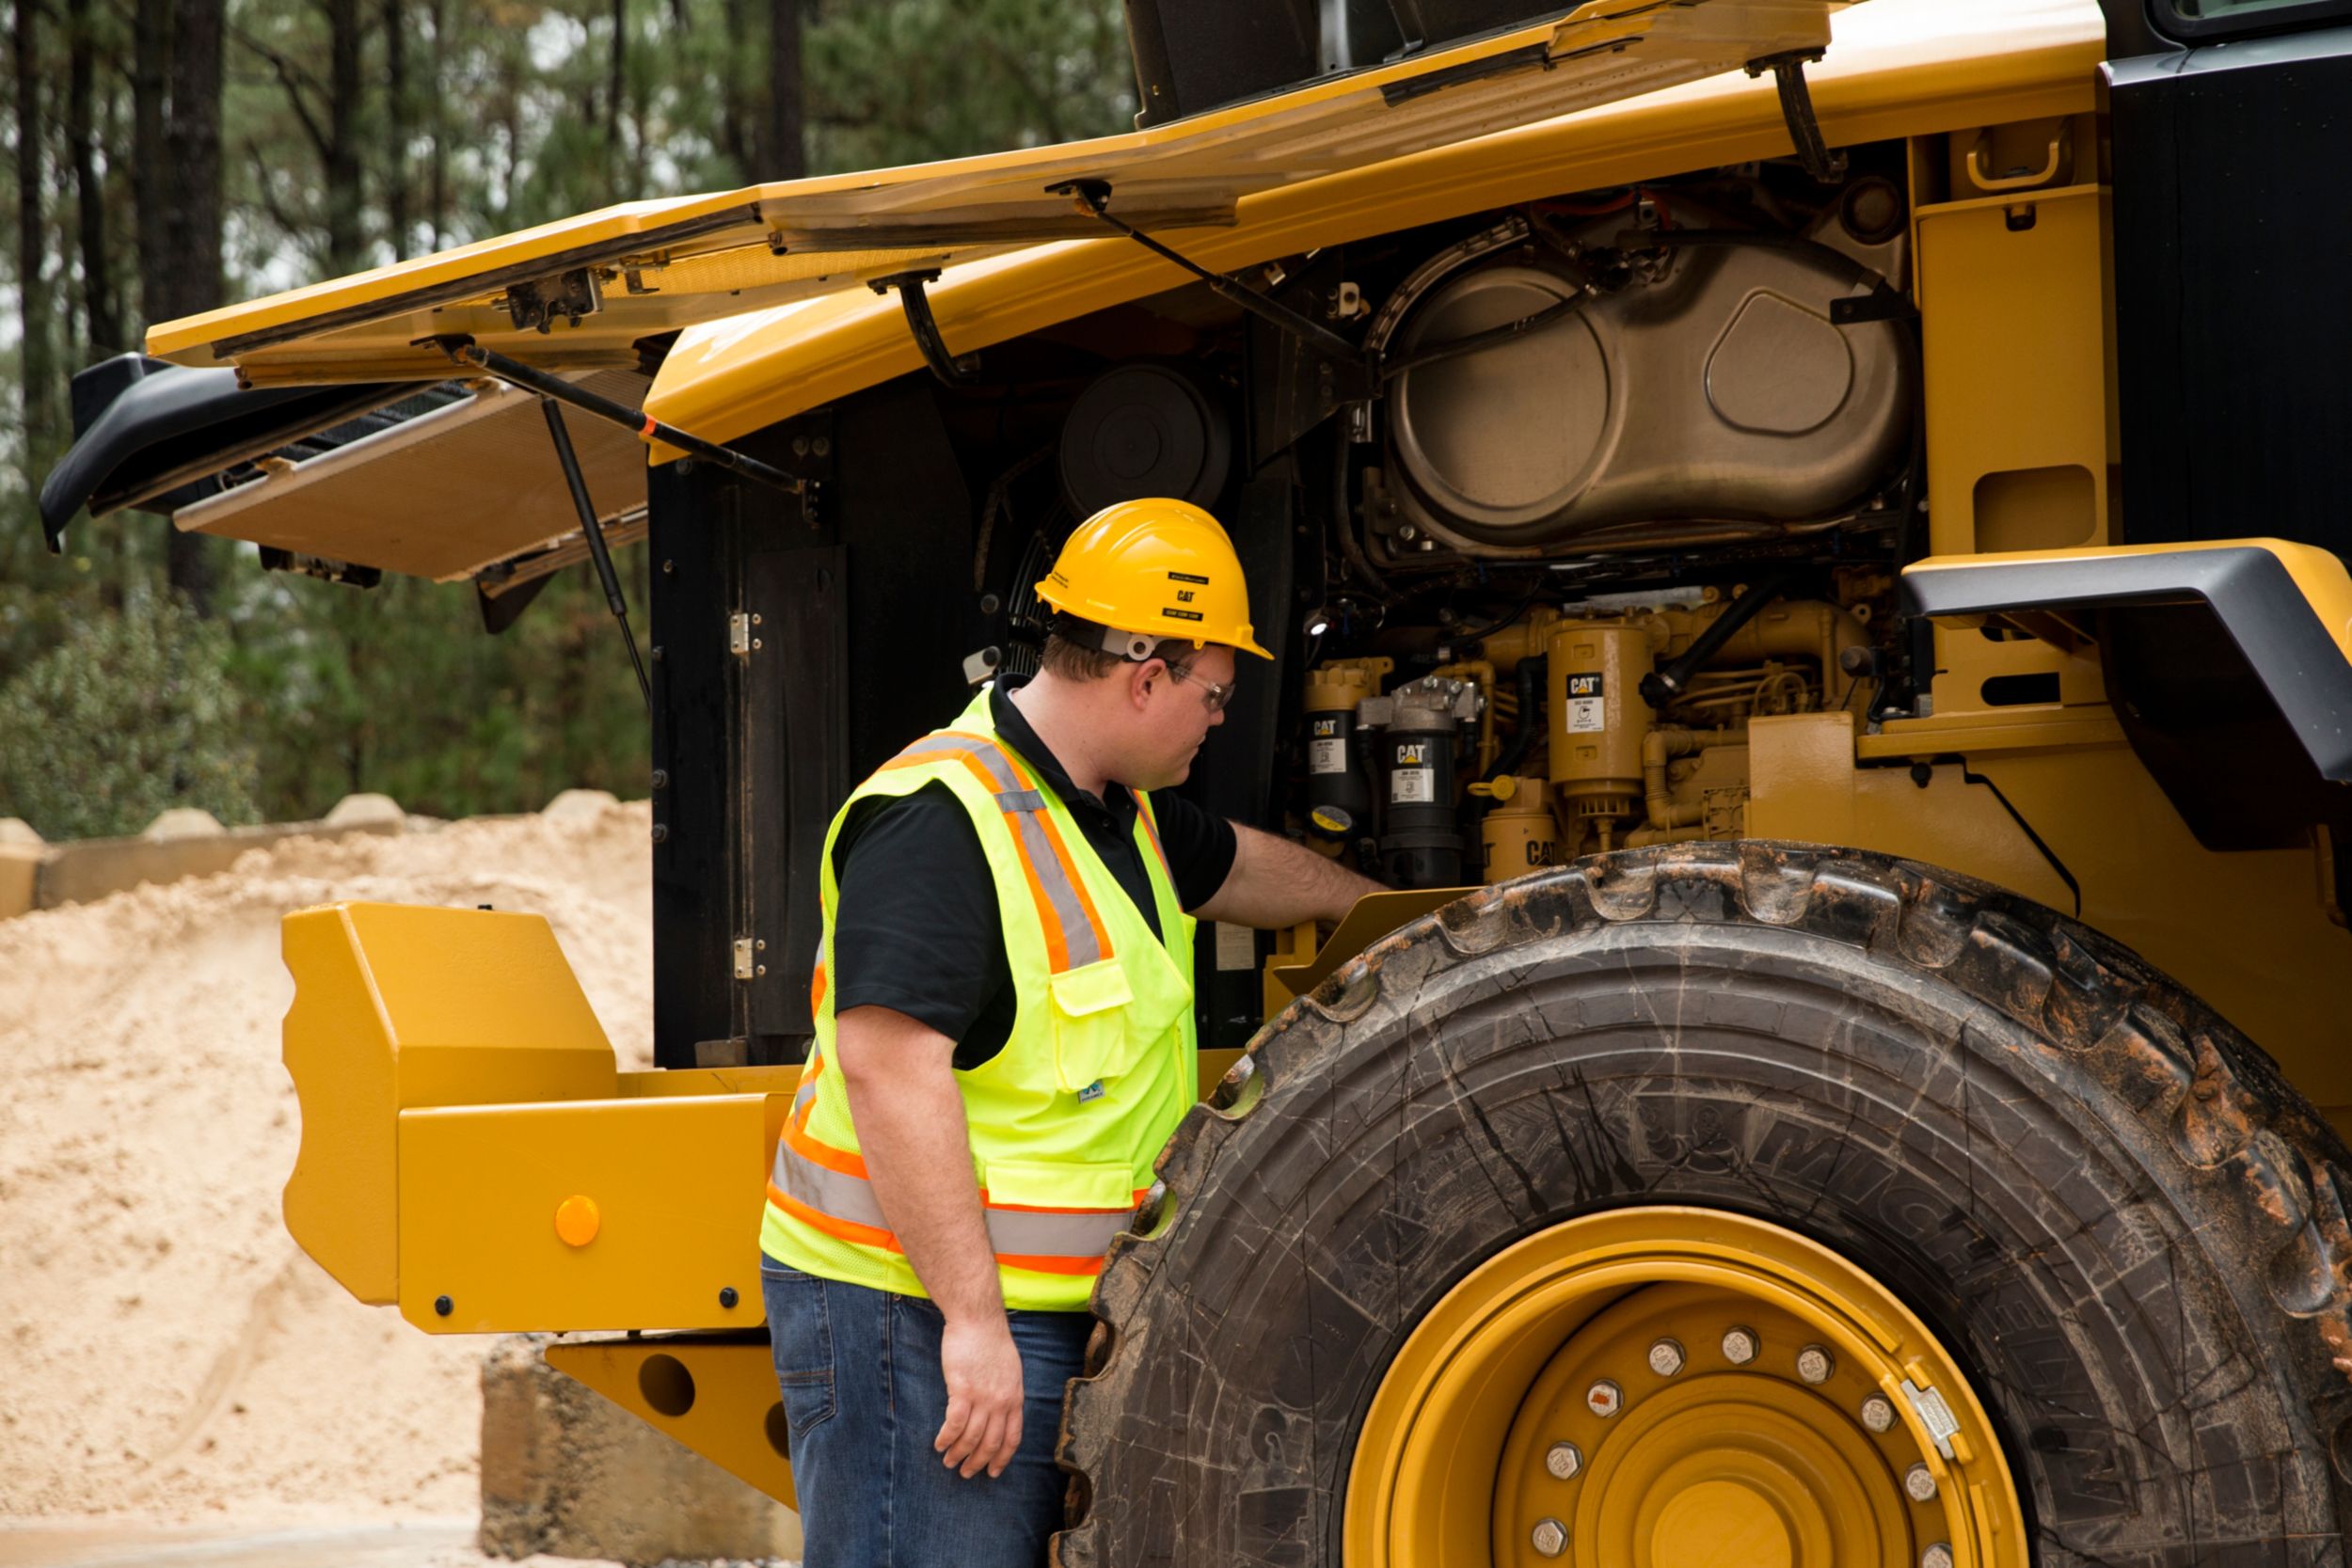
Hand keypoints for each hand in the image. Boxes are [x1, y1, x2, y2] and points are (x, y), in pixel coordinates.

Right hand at [935, 1311, 1023, 1478]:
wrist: (978, 1321)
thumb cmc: (991, 1341)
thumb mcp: (1011, 1370)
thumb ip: (1007, 1393)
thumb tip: (1001, 1412)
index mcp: (1015, 1398)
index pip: (1012, 1438)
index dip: (1002, 1458)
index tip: (993, 1472)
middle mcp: (1001, 1402)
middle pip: (990, 1443)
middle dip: (977, 1462)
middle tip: (966, 1473)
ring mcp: (982, 1397)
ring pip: (971, 1438)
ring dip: (958, 1454)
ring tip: (948, 1462)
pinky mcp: (962, 1390)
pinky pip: (953, 1424)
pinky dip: (946, 1438)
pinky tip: (939, 1444)